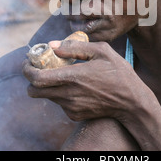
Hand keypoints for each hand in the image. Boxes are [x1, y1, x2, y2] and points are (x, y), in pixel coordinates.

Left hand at [23, 40, 143, 121]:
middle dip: (31, 79)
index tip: (28, 62)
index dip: (27, 69)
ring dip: (48, 85)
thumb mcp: (102, 51)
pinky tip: (76, 86)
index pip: (36, 78)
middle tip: (38, 68)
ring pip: (47, 96)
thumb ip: (75, 47)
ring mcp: (71, 107)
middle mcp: (68, 94)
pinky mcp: (75, 115)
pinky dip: (61, 94)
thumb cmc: (119, 73)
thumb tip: (53, 45)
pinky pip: (60, 103)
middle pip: (34, 91)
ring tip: (61, 74)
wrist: (132, 102)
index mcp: (73, 77)